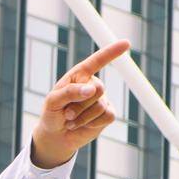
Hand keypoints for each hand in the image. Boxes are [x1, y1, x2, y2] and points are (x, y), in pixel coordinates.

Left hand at [30, 40, 130, 168]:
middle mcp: (92, 84)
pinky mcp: (108, 114)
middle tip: (67, 112)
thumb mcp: (53, 101)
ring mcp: (102, 99)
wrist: (57, 135)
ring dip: (82, 116)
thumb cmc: (52, 114)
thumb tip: (93, 89)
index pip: (96, 61)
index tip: (126, 43)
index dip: (111, 52)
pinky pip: (107, 116)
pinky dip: (91, 123)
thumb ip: (70, 92)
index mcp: (78, 76)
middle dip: (80, 104)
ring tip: (71, 120)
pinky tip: (82, 125)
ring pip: (100, 105)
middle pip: (98, 88)